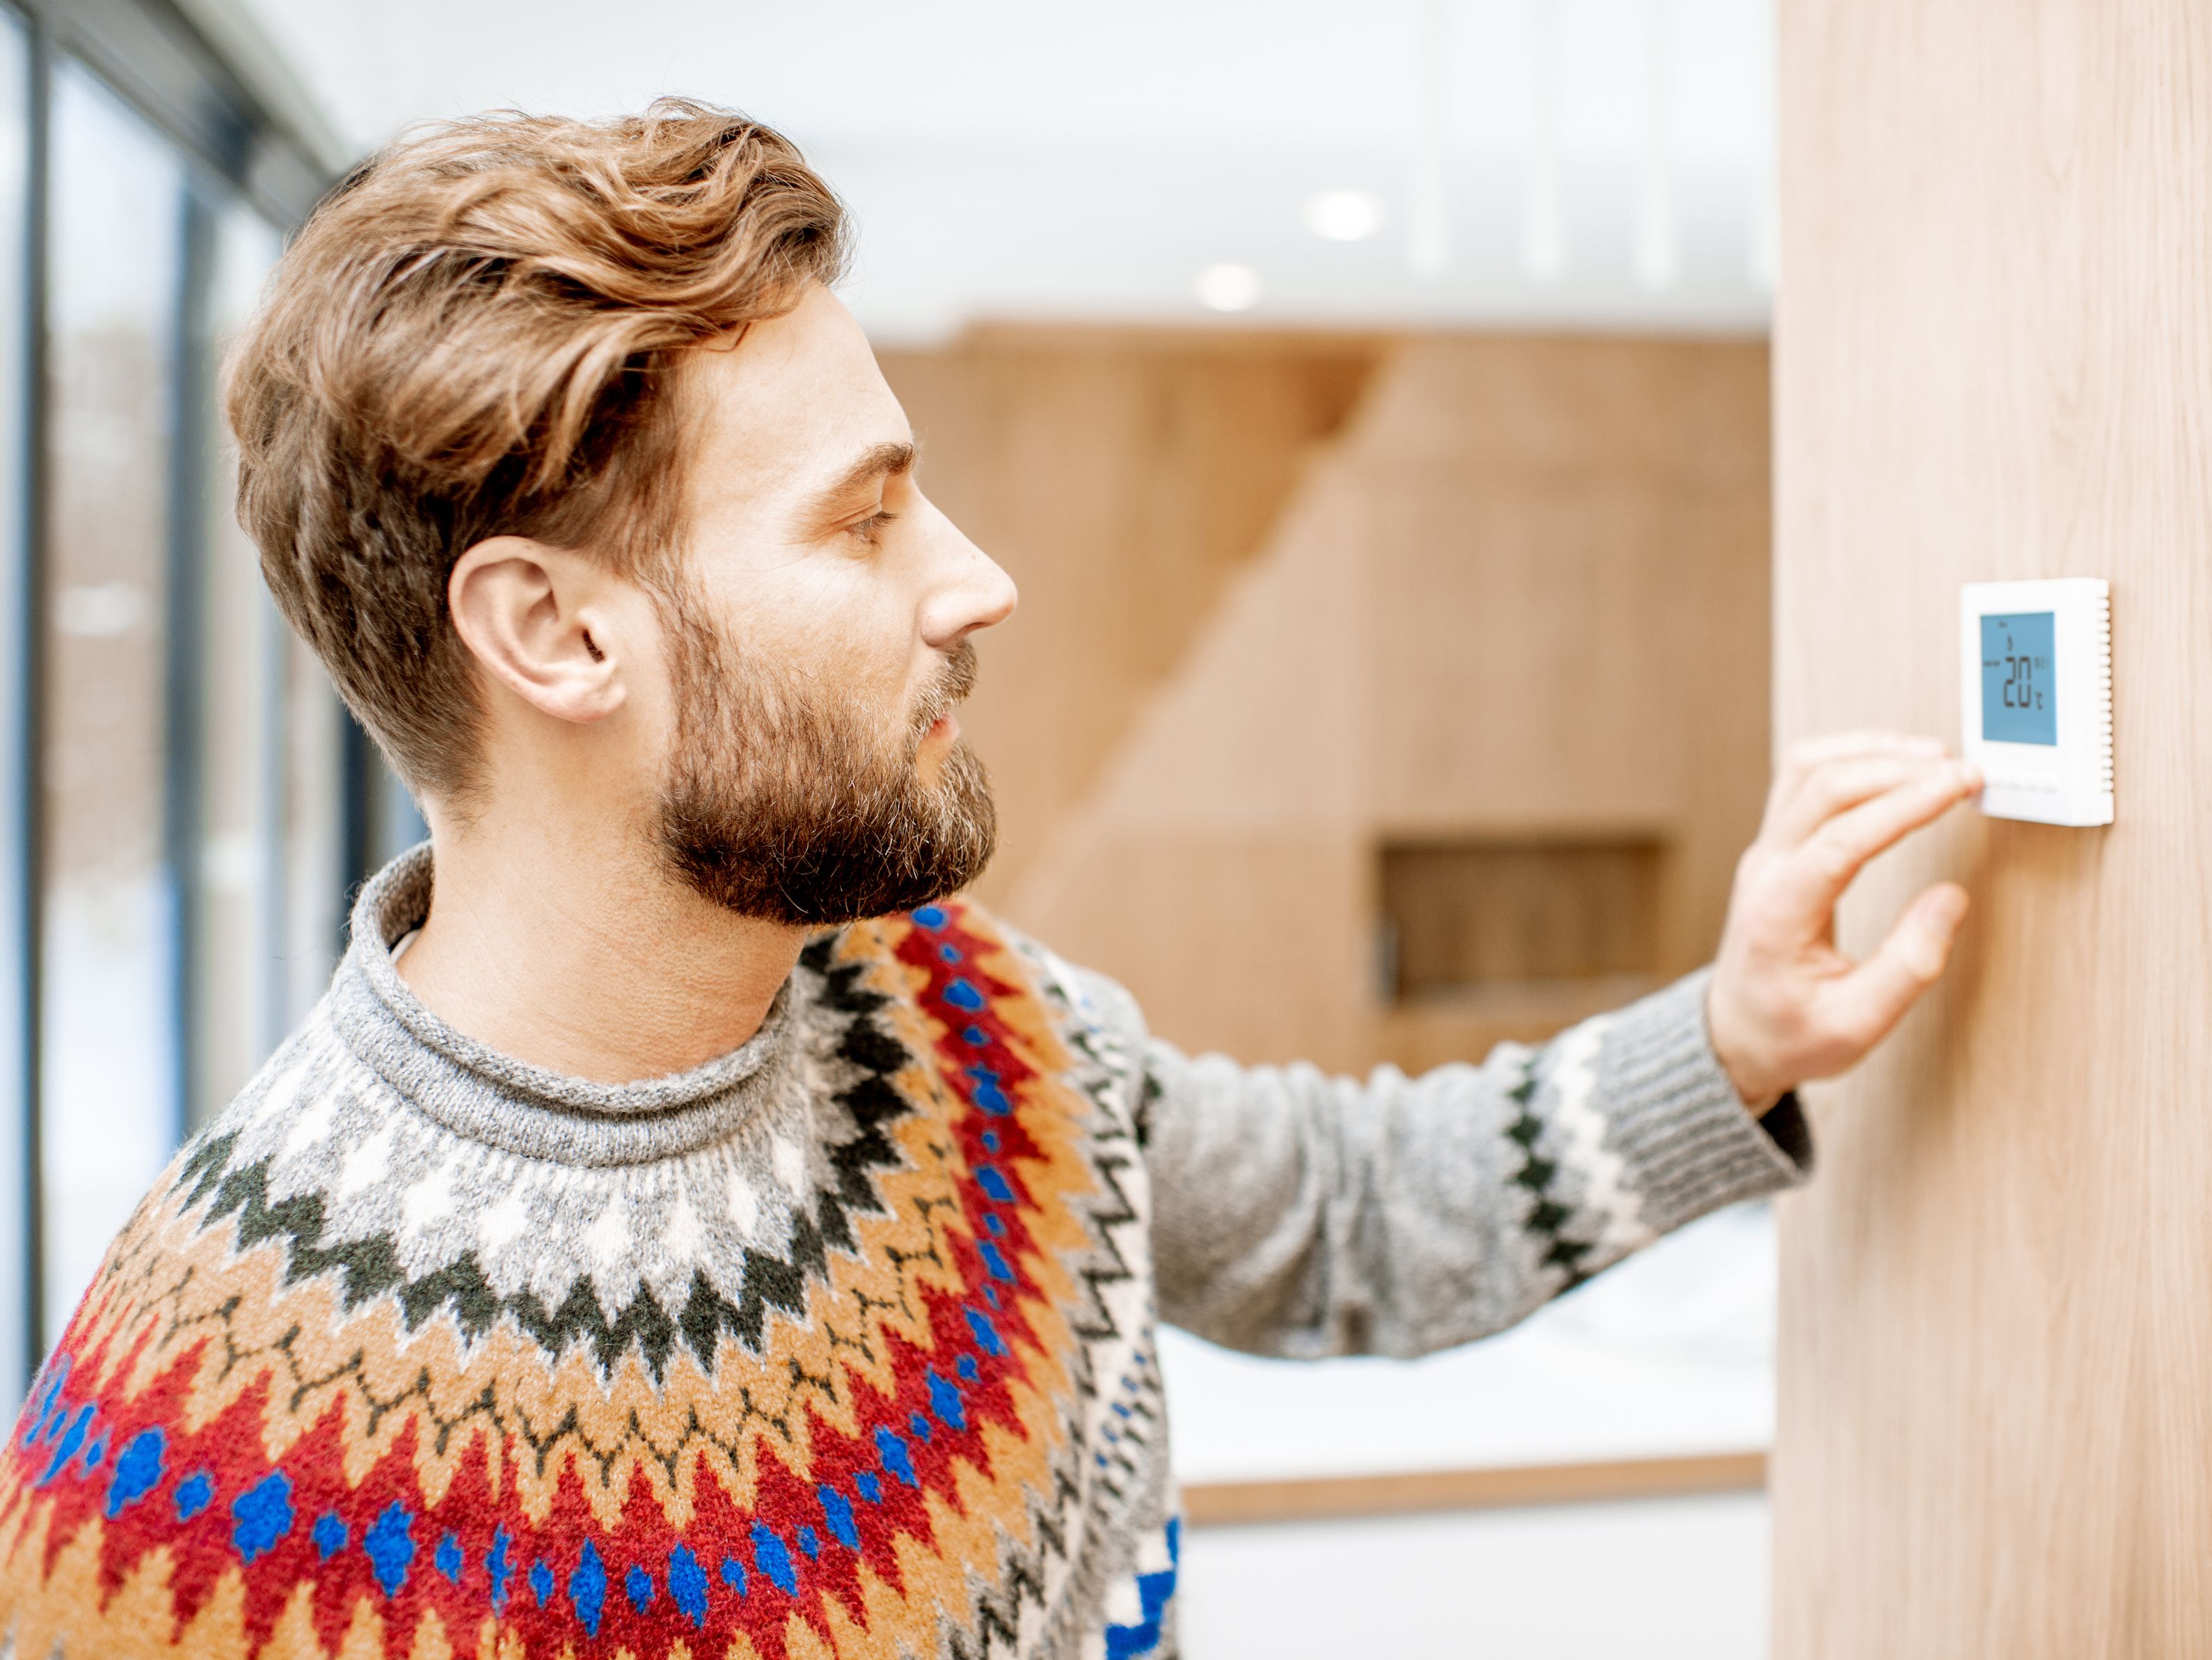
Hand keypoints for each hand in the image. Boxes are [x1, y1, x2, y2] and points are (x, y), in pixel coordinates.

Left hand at [1707, 731, 1979, 1110]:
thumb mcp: (1857, 1025)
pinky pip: (1802, 780)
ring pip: (1805, 771)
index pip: (1840, 838)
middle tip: (1965, 773)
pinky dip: (1851, 758)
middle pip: (1821, 789)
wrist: (1735, 1035)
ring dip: (1871, 752)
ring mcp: (1764, 853)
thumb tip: (1951, 899)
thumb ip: (1907, 966)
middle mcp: (1763, 871)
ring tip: (1937, 759)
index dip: (1904, 805)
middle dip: (1897, 769)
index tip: (1959, 786)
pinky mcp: (1775, 846)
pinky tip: (1895, 763)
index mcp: (1778, 914)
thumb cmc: (1791, 1035)